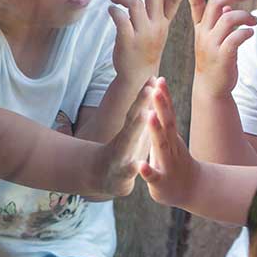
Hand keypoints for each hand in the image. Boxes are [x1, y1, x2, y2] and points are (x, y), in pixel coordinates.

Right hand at [86, 78, 154, 199]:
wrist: (102, 179)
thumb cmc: (122, 153)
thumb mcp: (131, 133)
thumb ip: (138, 113)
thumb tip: (149, 90)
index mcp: (129, 131)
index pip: (138, 109)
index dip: (145, 95)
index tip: (154, 77)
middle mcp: (123, 141)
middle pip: (133, 119)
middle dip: (141, 104)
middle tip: (150, 88)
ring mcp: (121, 156)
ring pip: (129, 142)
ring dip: (137, 128)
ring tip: (147, 113)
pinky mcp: (122, 176)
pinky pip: (129, 171)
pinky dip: (135, 168)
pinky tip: (139, 163)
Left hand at [109, 0, 187, 84]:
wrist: (137, 77)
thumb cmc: (145, 50)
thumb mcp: (157, 31)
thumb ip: (156, 12)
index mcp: (163, 23)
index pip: (174, 2)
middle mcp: (156, 26)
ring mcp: (143, 33)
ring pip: (134, 2)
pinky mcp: (128, 40)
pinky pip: (120, 17)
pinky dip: (113, 9)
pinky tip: (110, 10)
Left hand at [139, 78, 198, 208]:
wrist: (191, 190)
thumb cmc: (176, 160)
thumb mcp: (171, 138)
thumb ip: (165, 118)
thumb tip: (161, 94)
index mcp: (170, 136)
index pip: (167, 113)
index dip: (164, 97)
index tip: (159, 78)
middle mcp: (170, 147)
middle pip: (166, 124)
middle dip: (161, 107)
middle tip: (156, 89)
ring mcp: (166, 163)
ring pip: (160, 146)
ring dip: (155, 130)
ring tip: (149, 115)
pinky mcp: (160, 181)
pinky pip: (153, 176)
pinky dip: (147, 170)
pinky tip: (141, 165)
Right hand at [187, 0, 256, 97]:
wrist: (211, 88)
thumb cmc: (215, 62)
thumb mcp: (214, 41)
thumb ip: (220, 23)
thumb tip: (229, 7)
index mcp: (201, 29)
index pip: (196, 5)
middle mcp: (204, 34)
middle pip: (216, 4)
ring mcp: (212, 45)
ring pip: (229, 18)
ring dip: (245, 16)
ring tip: (253, 22)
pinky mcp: (223, 55)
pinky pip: (237, 37)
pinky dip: (246, 32)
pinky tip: (250, 34)